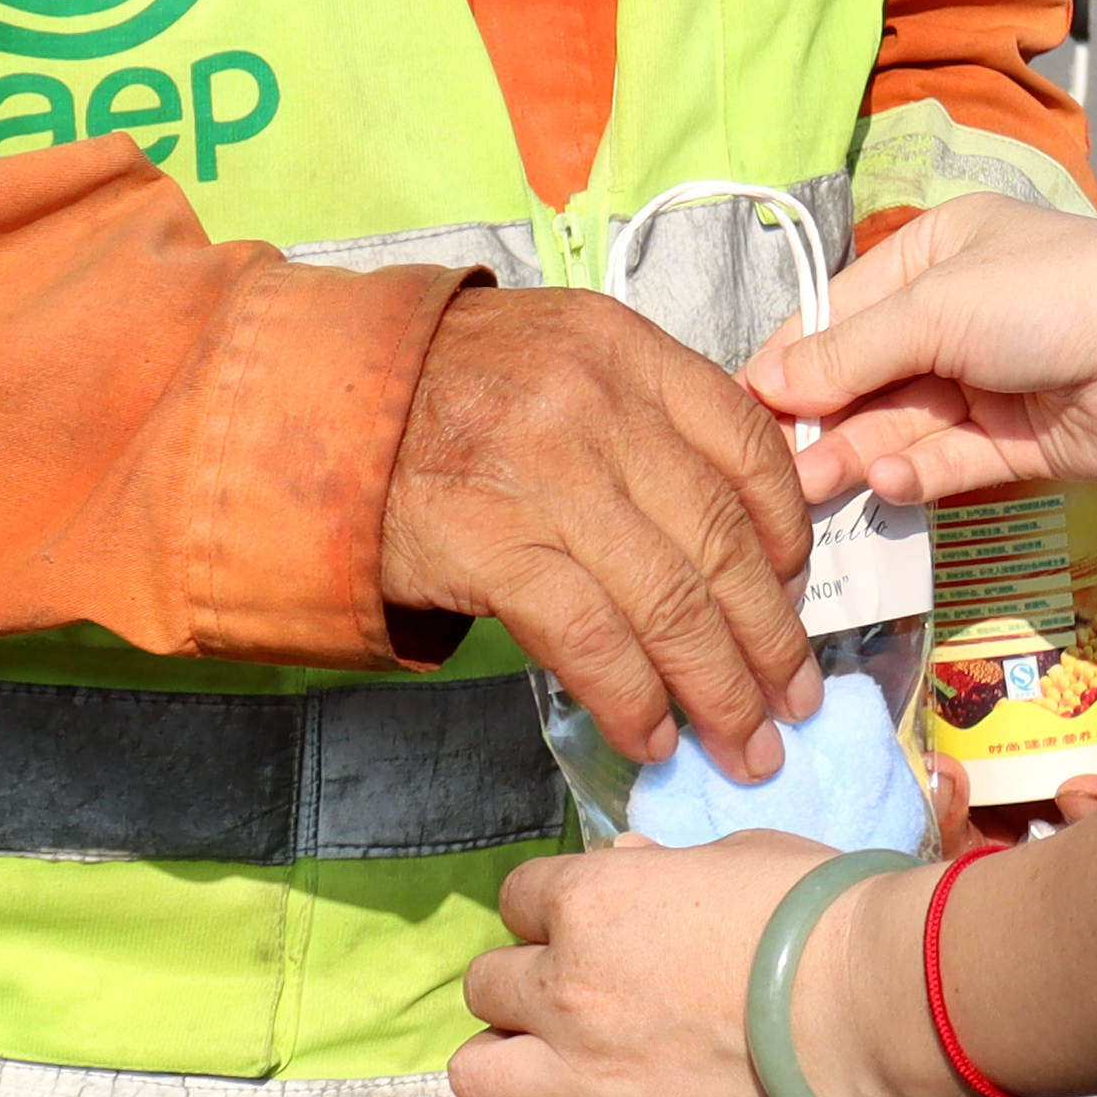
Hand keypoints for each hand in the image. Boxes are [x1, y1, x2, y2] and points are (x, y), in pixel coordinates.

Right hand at [380, 283, 816, 773]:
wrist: (299, 408)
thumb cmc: (439, 394)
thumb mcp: (555, 359)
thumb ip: (645, 415)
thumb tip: (734, 525)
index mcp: (625, 351)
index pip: (749, 446)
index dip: (789, 534)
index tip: (796, 591)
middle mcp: (595, 406)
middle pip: (720, 541)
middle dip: (772, 639)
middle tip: (795, 703)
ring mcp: (542, 476)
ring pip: (670, 602)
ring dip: (718, 689)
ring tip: (745, 745)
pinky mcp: (487, 545)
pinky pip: (591, 638)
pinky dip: (633, 698)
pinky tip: (653, 737)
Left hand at [432, 833, 928, 1096]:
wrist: (868, 1001)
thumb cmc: (817, 910)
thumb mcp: (738, 854)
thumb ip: (666, 864)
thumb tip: (631, 858)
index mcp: (591, 902)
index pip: (523, 895)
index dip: (551, 905)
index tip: (585, 914)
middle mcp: (567, 987)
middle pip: (489, 984)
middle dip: (523, 982)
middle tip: (573, 988)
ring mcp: (585, 1072)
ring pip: (478, 1070)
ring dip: (496, 1058)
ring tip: (529, 1057)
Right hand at [752, 199, 1096, 504]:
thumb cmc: (1057, 296)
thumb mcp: (937, 307)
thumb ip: (852, 352)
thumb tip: (767, 383)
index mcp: (933, 256)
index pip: (838, 313)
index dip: (790, 362)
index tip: (740, 410)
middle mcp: (955, 317)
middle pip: (863, 378)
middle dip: (819, 422)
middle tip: (774, 469)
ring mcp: (986, 384)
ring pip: (899, 427)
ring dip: (857, 455)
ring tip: (815, 488)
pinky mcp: (1015, 446)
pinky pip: (946, 464)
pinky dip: (915, 474)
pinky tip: (889, 481)